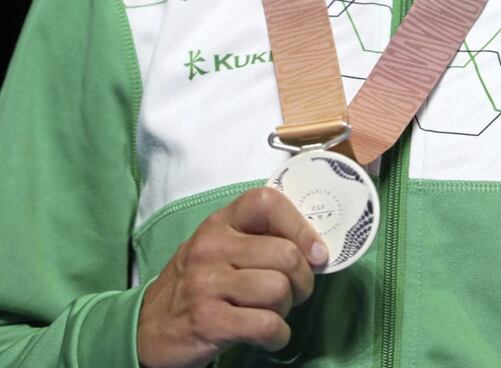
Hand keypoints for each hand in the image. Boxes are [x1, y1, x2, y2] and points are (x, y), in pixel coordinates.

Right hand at [136, 185, 328, 367]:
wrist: (147, 327)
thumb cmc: (195, 285)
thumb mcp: (219, 248)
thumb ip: (258, 239)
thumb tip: (314, 249)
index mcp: (219, 222)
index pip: (268, 202)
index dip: (301, 226)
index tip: (316, 252)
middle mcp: (212, 247)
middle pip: (285, 254)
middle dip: (303, 280)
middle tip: (296, 292)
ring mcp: (207, 284)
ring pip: (279, 289)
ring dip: (288, 308)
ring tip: (274, 312)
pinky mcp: (209, 321)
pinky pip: (266, 324)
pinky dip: (278, 335)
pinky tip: (270, 335)